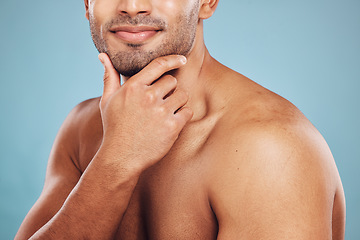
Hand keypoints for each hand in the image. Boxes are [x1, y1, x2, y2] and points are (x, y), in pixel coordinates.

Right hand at [98, 53, 192, 171]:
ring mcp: (161, 112)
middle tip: (159, 103)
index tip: (182, 59)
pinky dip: (183, 116)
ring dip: (177, 102)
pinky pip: (187, 111)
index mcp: (133, 87)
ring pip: (182, 95)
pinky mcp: (172, 126)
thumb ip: (109, 76)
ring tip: (164, 113)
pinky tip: (170, 123)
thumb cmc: (114, 127)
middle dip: (168, 90)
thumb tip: (102, 55)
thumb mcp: (107, 100)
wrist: (121, 157)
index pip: (158, 65)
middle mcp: (148, 97)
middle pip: (172, 81)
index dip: (173, 59)